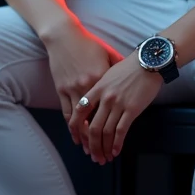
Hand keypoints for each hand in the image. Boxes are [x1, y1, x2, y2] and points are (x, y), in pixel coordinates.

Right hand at [42, 20, 123, 150]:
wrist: (65, 36)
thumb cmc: (89, 44)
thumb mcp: (109, 55)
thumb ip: (120, 70)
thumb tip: (133, 80)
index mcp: (102, 81)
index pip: (110, 111)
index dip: (114, 131)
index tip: (118, 144)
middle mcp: (88, 88)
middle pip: (95, 123)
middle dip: (99, 144)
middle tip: (104, 158)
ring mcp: (73, 89)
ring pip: (79, 122)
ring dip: (85, 140)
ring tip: (91, 153)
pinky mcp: (62, 89)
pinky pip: (67, 113)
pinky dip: (72, 127)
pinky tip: (76, 138)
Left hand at [69, 51, 162, 163]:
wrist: (149, 62)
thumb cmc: (130, 67)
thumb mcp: (108, 74)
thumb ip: (100, 89)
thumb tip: (94, 104)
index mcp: (97, 88)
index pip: (80, 112)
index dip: (76, 128)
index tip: (78, 139)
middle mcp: (105, 98)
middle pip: (93, 127)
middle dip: (92, 146)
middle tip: (93, 156)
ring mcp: (118, 104)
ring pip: (106, 132)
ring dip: (104, 148)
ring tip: (104, 157)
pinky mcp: (132, 109)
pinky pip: (121, 131)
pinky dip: (117, 144)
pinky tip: (116, 151)